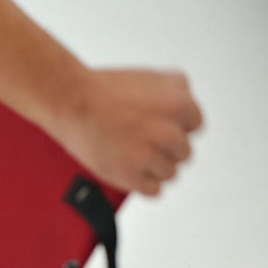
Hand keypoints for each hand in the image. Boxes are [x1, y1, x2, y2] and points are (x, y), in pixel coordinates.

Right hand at [47, 68, 202, 195]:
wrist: (72, 101)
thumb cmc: (105, 89)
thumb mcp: (151, 75)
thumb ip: (178, 90)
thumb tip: (187, 110)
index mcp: (180, 106)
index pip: (195, 127)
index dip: (174, 126)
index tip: (156, 127)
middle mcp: (170, 134)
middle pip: (183, 153)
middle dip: (165, 148)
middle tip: (141, 141)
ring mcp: (151, 158)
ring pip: (169, 173)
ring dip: (153, 167)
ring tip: (130, 154)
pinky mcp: (132, 177)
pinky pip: (153, 191)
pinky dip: (143, 183)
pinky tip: (129, 170)